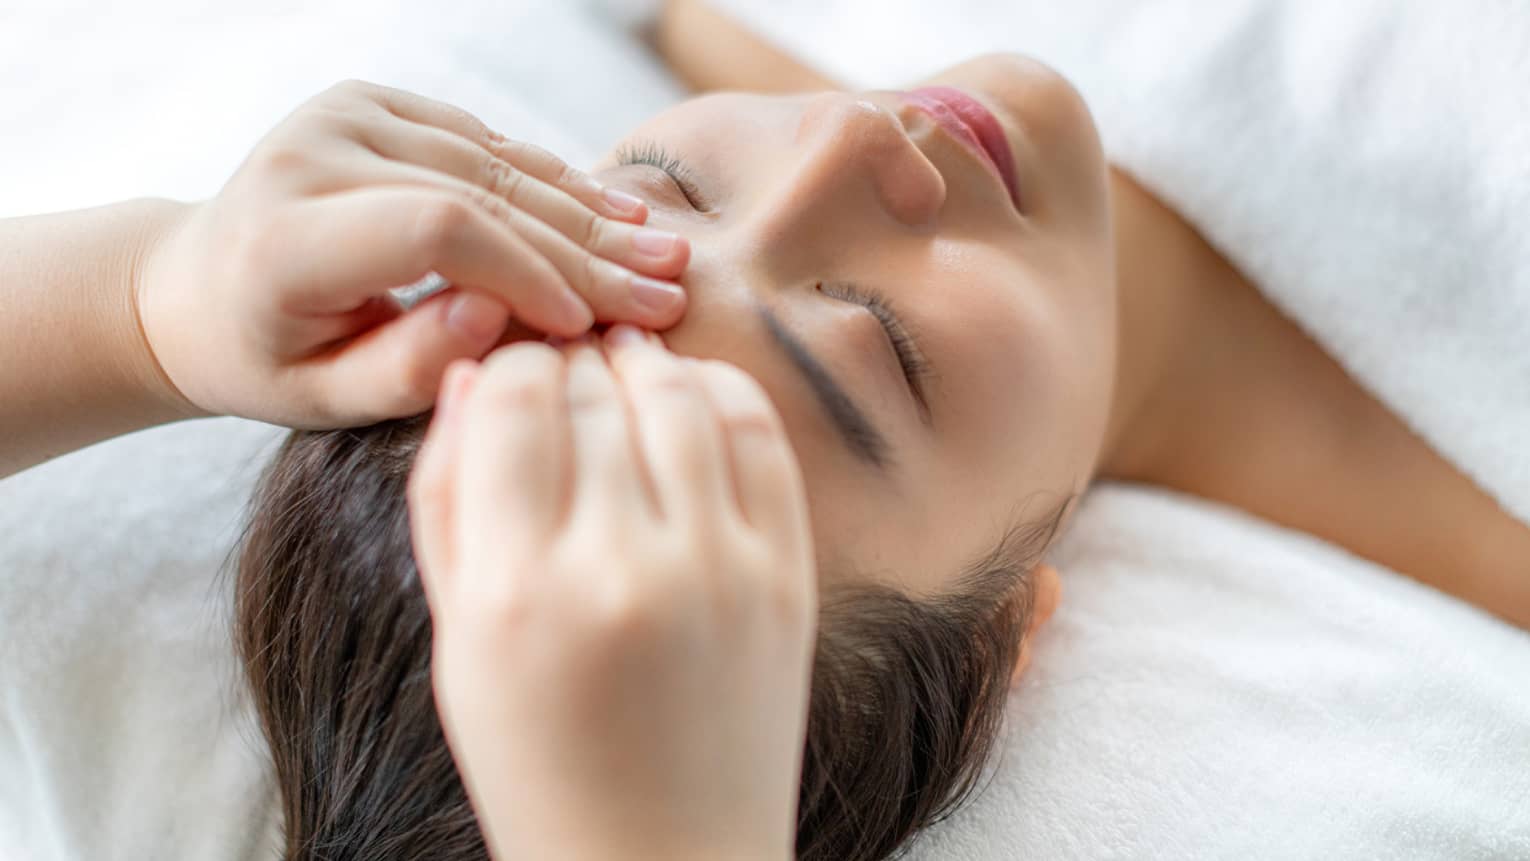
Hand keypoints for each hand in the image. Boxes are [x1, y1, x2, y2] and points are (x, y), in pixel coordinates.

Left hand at [137, 80, 690, 428]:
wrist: (196, 284)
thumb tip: (498, 317)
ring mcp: (346, 114)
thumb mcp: (323, 399)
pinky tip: (617, 212)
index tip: (590, 327)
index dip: (528, 273)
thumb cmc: (266, 358)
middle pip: (481, 193)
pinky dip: (555, 181)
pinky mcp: (376, 101)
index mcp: (289, 231)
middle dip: (582, 251)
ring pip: (497, 163)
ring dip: (587, 213)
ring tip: (662, 253)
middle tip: (666, 293)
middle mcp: (315, 152)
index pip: (437, 230)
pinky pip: (487, 143)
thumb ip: (409, 368)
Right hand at [407, 326, 815, 860]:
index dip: (504, 365)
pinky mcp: (786, 575)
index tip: (507, 376)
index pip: (509, 399)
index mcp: (517, 592)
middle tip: (561, 363)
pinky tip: (688, 398)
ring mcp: (717, 569)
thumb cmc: (538, 758)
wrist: (663, 858)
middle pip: (592, 387)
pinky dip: (720, 391)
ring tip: (619, 366)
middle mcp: (621, 568)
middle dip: (567, 359)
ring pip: (678, 392)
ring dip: (640, 362)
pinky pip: (759, 435)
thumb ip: (445, 501)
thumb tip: (466, 376)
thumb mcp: (456, 642)